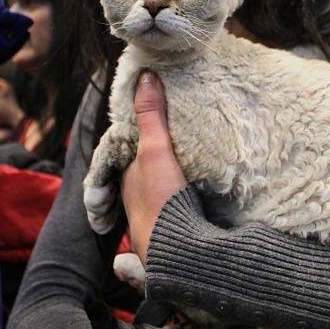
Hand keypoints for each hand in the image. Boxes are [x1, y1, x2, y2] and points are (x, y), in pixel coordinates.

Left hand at [121, 71, 186, 264]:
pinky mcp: (175, 236)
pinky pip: (176, 216)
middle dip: (157, 164)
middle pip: (146, 175)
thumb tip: (145, 75)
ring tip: (193, 171)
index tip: (159, 124)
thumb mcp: (154, 151)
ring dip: (170, 187)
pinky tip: (200, 203)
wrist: (178, 253)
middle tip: (180, 145)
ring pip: (159, 197)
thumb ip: (150, 116)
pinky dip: (183, 206)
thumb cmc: (161, 200)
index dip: (143, 138)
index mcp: (128, 181)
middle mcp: (137, 202)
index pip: (132, 154)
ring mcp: (155, 221)